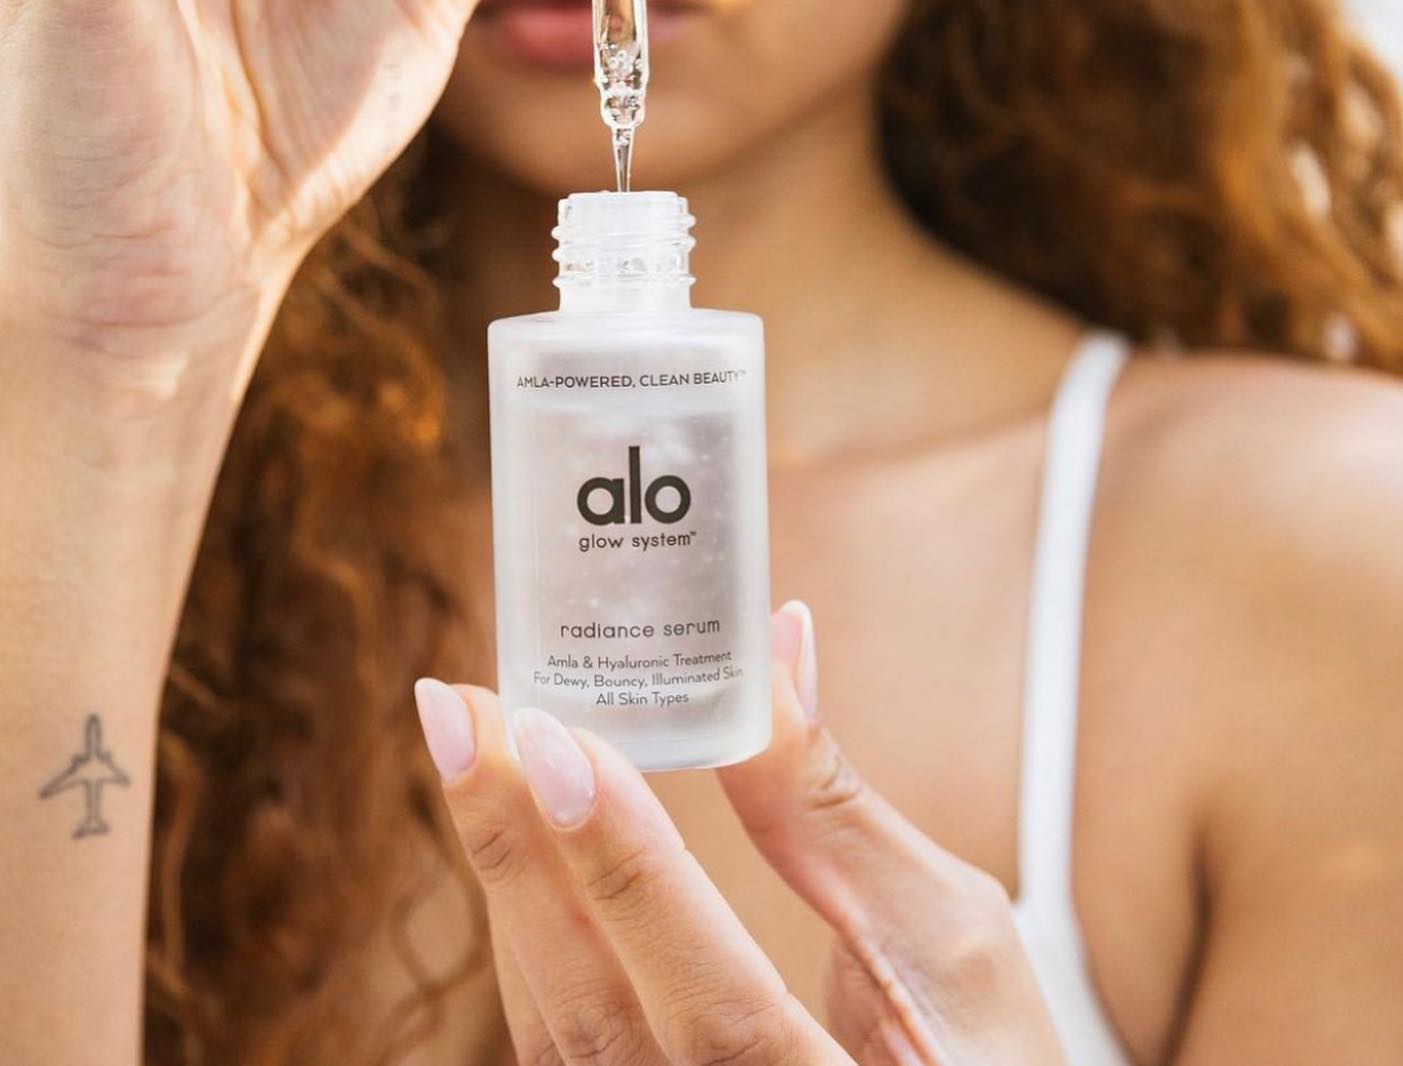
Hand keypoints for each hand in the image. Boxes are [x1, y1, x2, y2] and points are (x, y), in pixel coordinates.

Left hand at [414, 604, 1066, 1065]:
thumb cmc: (981, 1064)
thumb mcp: (954, 945)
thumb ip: (843, 813)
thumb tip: (774, 652)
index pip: (717, 1007)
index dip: (631, 876)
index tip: (559, 743)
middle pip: (593, 1018)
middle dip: (518, 850)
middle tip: (463, 709)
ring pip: (557, 1029)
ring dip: (509, 873)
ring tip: (473, 740)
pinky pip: (561, 1039)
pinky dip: (532, 924)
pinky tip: (514, 831)